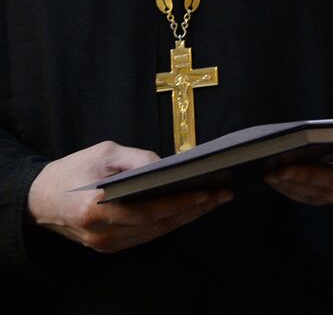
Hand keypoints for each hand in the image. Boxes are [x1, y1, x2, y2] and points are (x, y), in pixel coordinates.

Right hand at [27, 141, 231, 251]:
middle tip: (224, 193)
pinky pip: (148, 236)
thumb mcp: (104, 153)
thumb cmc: (73, 170)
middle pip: (159, 224)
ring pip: (157, 232)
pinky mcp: (109, 247)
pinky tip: (192, 209)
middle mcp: (103, 233)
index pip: (149, 210)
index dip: (181, 202)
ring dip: (189, 217)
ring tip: (215, 200)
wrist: (39, 198)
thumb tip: (172, 167)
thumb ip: (138, 159)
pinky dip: (172, 222)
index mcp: (97, 209)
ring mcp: (106, 245)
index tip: (208, 191)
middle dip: (196, 208)